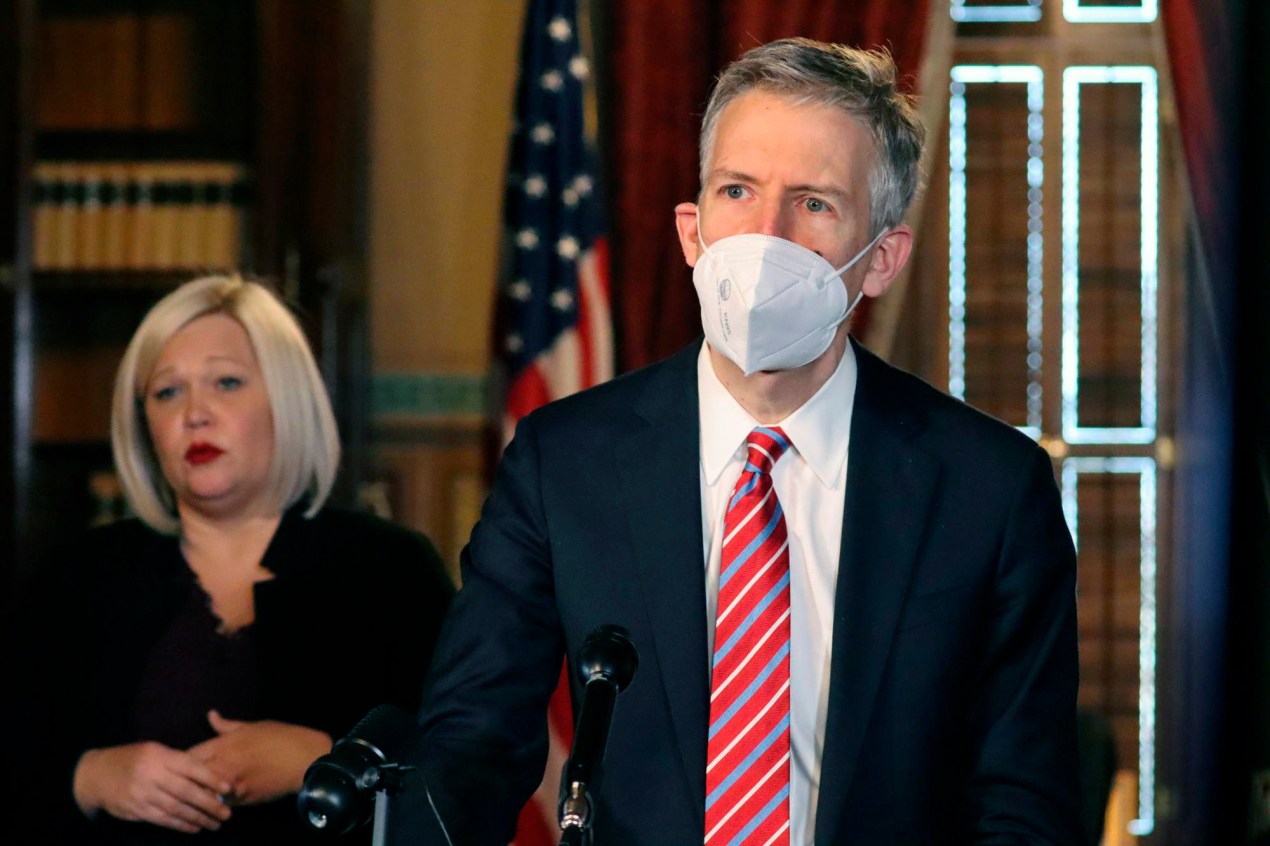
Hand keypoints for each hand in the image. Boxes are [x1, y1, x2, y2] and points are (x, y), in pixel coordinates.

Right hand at [72, 742, 232, 832]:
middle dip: (209, 804)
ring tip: (215, 823)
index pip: (190, 767)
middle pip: (186, 791)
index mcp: (159, 755)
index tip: (228, 788)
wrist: (95, 775)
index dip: (211, 778)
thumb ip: (177, 761)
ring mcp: (142, 794)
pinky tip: (194, 827)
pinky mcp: (136, 810)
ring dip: (198, 818)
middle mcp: (151, 775)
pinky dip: (180, 825)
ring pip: (176, 809)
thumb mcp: (154, 750)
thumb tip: (207, 776)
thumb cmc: (132, 759)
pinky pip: (162, 819)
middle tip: (226, 813)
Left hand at [187, 710, 331, 804]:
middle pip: (190, 779)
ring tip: (194, 793)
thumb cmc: (280, 737)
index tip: (178, 763)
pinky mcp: (242, 801)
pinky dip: (216, 801)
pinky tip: (216, 800)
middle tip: (181, 780)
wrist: (305, 760)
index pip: (187, 757)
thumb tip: (210, 715)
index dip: (180, 761)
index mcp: (224, 745)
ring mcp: (231, 786)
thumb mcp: (253, 726)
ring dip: (198, 794)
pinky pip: (221, 803)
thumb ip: (226, 725)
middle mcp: (223, 767)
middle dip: (184, 780)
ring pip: (203, 795)